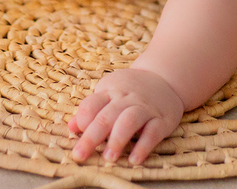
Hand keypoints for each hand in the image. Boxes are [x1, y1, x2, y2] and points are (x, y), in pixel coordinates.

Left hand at [68, 68, 184, 164]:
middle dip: (92, 137)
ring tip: (108, 158)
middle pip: (106, 116)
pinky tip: (134, 160)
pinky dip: (143, 146)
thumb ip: (91, 110)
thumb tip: (72, 127)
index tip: (77, 133)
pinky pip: (153, 132)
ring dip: (117, 139)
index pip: (92, 104)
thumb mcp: (108, 93)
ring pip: (129, 121)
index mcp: (110, 92)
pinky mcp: (162, 119)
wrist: (165, 78)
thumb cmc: (130, 91)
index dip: (83, 118)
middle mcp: (127, 98)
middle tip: (80, 155)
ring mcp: (145, 108)